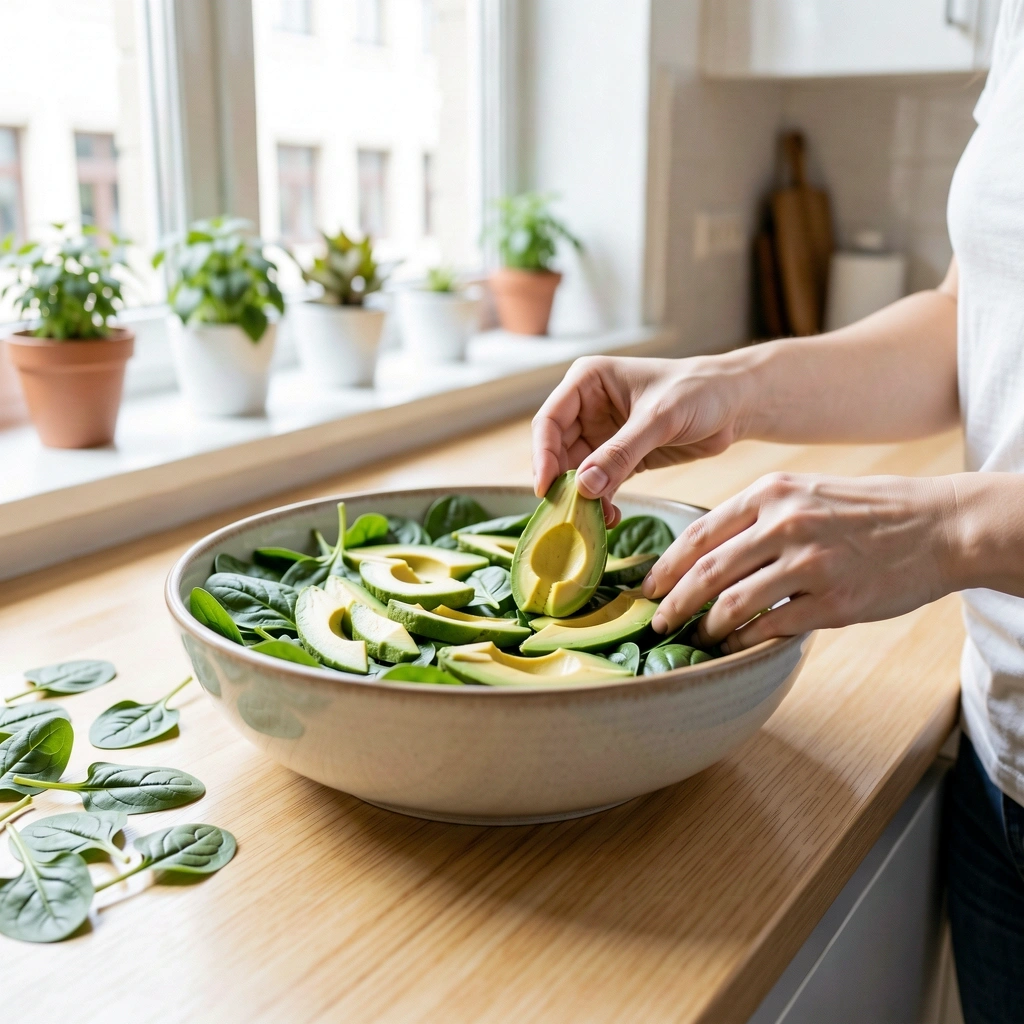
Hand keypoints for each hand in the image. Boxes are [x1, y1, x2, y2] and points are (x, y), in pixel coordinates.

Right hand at [532, 354, 749, 519]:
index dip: (543, 455)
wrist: (735, 404)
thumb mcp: (658, 419)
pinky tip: (610, 516)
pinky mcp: (620, 457)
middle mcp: (587, 407)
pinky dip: (601, 501)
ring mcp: (602, 434)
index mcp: (587, 382)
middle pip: (557, 451)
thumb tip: (584, 486)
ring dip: (582, 497)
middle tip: (569, 512)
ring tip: (594, 519)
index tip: (547, 487)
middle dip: (563, 482)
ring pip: (577, 472)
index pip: (549, 421)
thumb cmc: (698, 391)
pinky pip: (600, 483)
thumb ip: (621, 452)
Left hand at [642, 472, 958, 650]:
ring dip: (706, 628)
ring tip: (697, 639)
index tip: (647, 586)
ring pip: (732, 603)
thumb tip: (707, 553)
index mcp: (772, 493)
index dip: (666, 565)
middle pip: (706, 571)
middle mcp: (785, 524)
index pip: (700, 532)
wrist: (940, 525)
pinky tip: (736, 646)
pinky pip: (771, 627)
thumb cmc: (868, 510)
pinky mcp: (833, 601)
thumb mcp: (806, 491)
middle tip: (657, 622)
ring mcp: (809, 563)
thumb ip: (758, 516)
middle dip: (673, 602)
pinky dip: (745, 640)